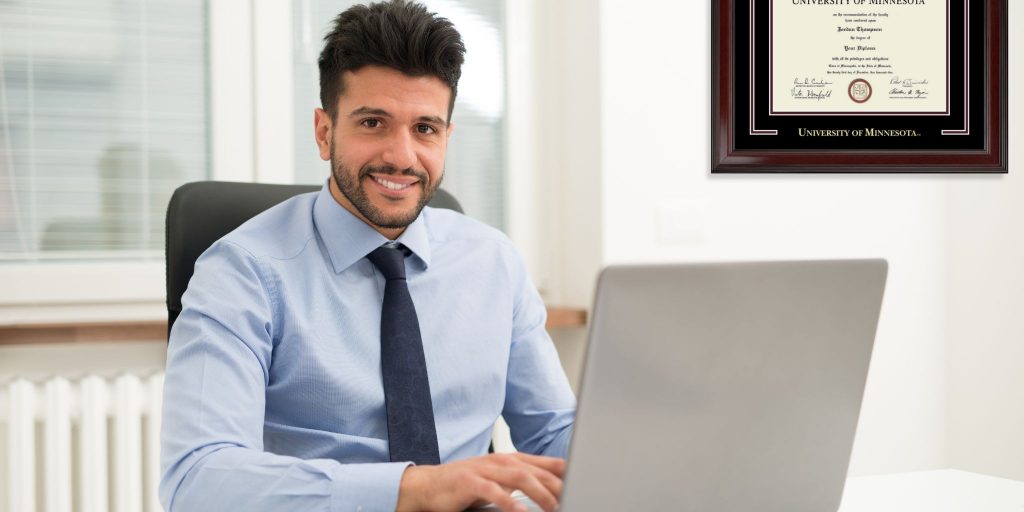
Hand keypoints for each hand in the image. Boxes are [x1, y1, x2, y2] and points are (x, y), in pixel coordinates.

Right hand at [395, 452, 564, 511]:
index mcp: (512, 460)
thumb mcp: (499, 480)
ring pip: (519, 477)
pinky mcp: (470, 482)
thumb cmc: (466, 485)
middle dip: (558, 485)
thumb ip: (523, 481)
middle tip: (575, 497)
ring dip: (539, 492)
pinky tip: (519, 511)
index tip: (586, 481)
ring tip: (554, 506)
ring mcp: (485, 469)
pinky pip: (493, 491)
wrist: (428, 485)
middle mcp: (501, 461)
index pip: (546, 463)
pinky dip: (508, 501)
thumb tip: (551, 490)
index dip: (567, 473)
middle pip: (537, 471)